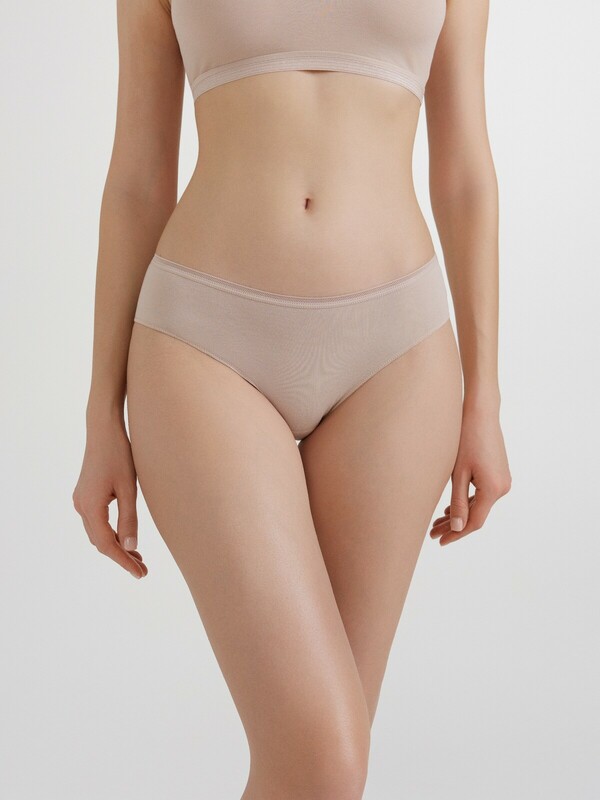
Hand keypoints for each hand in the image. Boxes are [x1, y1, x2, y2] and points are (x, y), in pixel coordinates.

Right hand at [72, 417, 147, 578]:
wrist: (103, 430)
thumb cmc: (119, 455)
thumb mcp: (129, 489)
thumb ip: (129, 519)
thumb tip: (131, 546)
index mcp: (90, 507)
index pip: (107, 545)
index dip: (124, 561)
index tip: (140, 574)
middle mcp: (81, 506)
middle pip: (100, 542)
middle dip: (121, 556)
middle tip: (143, 569)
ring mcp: (80, 501)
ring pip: (97, 534)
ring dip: (116, 546)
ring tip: (138, 557)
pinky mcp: (85, 495)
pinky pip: (96, 522)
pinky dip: (110, 533)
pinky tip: (126, 536)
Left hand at [430, 402, 510, 545]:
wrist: (480, 414)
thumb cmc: (466, 440)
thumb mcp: (458, 473)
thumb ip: (458, 502)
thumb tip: (458, 527)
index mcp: (493, 490)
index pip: (474, 522)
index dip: (456, 534)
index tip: (440, 541)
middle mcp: (502, 488)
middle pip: (476, 515)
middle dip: (454, 526)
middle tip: (432, 534)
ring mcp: (502, 481)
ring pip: (478, 506)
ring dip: (459, 514)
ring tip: (437, 523)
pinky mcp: (499, 474)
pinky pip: (482, 495)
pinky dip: (467, 502)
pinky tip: (451, 508)